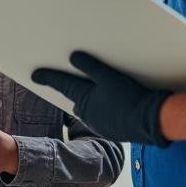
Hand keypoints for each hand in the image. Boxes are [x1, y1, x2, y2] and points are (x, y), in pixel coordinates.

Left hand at [31, 51, 171, 146]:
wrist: (151, 121)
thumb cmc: (130, 98)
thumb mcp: (110, 77)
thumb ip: (91, 67)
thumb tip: (73, 57)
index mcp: (85, 99)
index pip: (62, 85)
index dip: (48, 78)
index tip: (34, 75)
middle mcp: (88, 113)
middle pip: (75, 98)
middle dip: (70, 89)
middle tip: (63, 80)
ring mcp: (99, 124)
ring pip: (88, 108)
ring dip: (87, 99)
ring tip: (91, 90)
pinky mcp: (112, 130)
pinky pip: (101, 116)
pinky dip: (100, 108)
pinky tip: (110, 104)